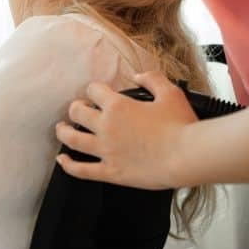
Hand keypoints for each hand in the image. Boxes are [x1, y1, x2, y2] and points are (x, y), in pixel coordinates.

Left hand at [55, 70, 198, 189]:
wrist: (187, 156)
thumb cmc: (181, 125)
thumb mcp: (169, 92)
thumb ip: (151, 79)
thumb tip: (138, 76)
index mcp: (118, 106)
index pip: (94, 90)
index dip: (95, 89)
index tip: (98, 93)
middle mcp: (106, 126)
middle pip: (76, 112)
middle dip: (75, 108)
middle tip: (78, 109)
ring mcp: (106, 150)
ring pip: (72, 139)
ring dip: (63, 132)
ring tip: (62, 129)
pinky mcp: (110, 172)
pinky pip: (81, 170)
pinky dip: (68, 165)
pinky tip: (62, 160)